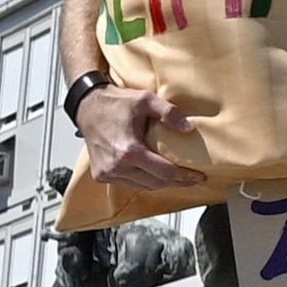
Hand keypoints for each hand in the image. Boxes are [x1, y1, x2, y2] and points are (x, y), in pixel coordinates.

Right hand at [77, 84, 197, 191]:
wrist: (87, 107)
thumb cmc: (115, 103)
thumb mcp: (145, 99)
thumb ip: (169, 112)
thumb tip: (188, 127)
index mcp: (128, 151)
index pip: (164, 173)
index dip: (185, 177)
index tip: (199, 177)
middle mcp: (116, 166)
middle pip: (155, 184)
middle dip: (177, 183)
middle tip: (193, 179)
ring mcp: (107, 173)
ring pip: (143, 187)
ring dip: (161, 184)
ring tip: (178, 178)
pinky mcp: (101, 175)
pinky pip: (129, 184)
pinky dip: (144, 182)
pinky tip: (156, 175)